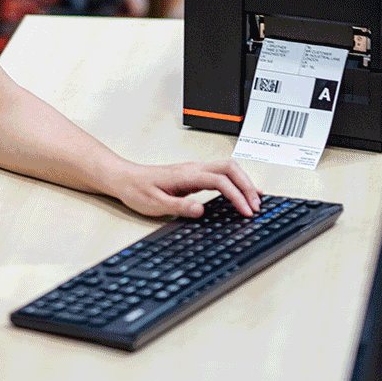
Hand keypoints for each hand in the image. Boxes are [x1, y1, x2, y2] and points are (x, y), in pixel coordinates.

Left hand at [114, 159, 260, 218]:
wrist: (124, 178)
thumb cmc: (137, 189)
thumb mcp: (155, 203)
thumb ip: (179, 206)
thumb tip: (201, 209)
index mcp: (186, 175)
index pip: (220, 181)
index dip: (237, 196)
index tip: (246, 211)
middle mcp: (193, 168)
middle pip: (230, 168)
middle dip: (247, 186)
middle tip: (257, 206)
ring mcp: (194, 170)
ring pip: (227, 168)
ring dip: (243, 183)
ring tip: (255, 200)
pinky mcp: (193, 175)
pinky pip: (220, 174)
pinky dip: (234, 183)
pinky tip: (239, 194)